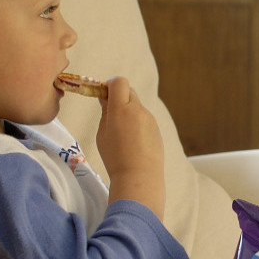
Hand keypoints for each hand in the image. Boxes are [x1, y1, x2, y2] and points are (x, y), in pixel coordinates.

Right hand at [96, 76, 165, 219]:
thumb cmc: (115, 157)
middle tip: (111, 113)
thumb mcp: (102, 133)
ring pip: (137, 106)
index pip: (119, 82)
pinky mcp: (157, 129)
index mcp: (121, 108)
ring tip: (122, 135)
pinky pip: (144, 120)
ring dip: (129, 112)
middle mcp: (138, 110)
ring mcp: (150, 119)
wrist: (139, 176)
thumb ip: (106, 112)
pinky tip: (133, 142)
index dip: (110, 85)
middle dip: (119, 97)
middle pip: (129, 91)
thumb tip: (106, 98)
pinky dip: (137, 124)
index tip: (103, 95)